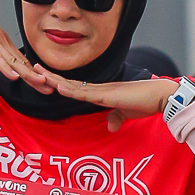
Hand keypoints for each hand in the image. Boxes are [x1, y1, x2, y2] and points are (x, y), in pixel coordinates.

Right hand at [0, 0, 50, 91]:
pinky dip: (6, 68)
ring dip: (28, 74)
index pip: (23, 64)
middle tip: (51, 87)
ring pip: (14, 62)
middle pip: (24, 65)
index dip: (35, 75)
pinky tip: (14, 76)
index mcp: (5, 46)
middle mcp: (4, 45)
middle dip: (38, 77)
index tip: (47, 85)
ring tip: (40, 82)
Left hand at [40, 72, 178, 132]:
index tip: (47, 79)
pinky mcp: (107, 95)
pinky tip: (58, 86)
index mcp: (102, 92)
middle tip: (34, 68)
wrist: (160, 96)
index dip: (61, 83)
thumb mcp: (127, 114)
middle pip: (70, 82)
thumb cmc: (147, 103)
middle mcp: (99, 88)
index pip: (77, 87)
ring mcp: (102, 90)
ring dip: (55, 80)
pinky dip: (70, 89)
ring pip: (73, 85)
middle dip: (52, 76)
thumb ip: (116, 118)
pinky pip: (85, 93)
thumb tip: (110, 126)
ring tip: (38, 72)